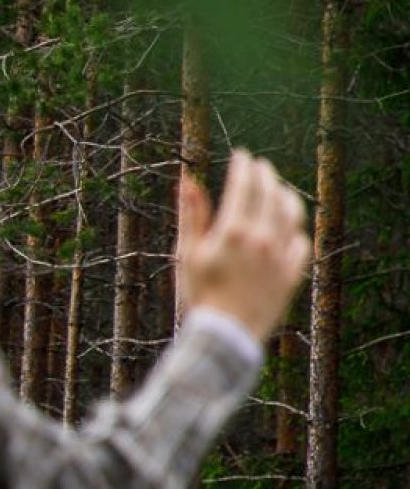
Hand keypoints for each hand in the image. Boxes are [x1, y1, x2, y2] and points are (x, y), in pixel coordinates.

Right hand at [176, 149, 313, 345]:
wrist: (225, 333)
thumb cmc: (198, 293)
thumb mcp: (187, 253)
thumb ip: (192, 215)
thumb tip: (188, 182)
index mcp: (233, 230)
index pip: (244, 185)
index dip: (243, 166)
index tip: (241, 155)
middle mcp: (262, 238)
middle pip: (270, 194)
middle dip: (265, 174)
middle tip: (259, 166)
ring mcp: (280, 256)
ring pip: (291, 213)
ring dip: (285, 195)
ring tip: (278, 189)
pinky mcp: (292, 273)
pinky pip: (300, 242)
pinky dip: (295, 227)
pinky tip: (288, 225)